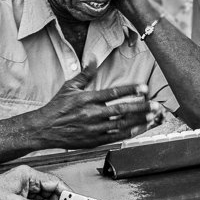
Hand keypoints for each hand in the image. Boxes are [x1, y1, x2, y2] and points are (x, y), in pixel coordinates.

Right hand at [18, 65, 157, 147]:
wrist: (44, 129)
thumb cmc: (57, 107)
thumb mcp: (69, 87)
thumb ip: (85, 74)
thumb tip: (94, 58)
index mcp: (87, 99)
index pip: (114, 93)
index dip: (131, 90)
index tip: (144, 88)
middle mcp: (92, 114)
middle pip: (122, 110)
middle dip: (141, 107)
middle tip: (155, 105)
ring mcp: (94, 129)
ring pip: (122, 125)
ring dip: (139, 121)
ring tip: (153, 117)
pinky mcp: (93, 141)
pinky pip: (115, 137)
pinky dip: (128, 133)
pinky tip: (139, 129)